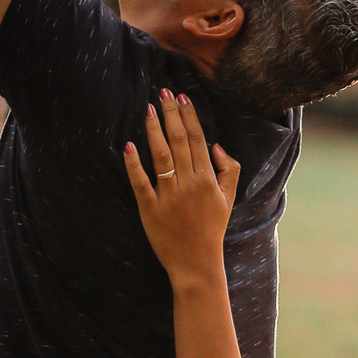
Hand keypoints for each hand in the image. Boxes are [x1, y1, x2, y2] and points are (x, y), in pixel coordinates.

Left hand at [124, 91, 239, 286]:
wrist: (197, 264)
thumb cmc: (212, 229)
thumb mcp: (229, 198)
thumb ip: (229, 169)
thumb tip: (217, 145)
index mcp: (207, 178)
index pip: (198, 139)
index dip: (188, 116)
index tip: (181, 97)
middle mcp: (188, 183)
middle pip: (179, 141)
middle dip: (170, 114)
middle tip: (162, 92)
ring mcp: (168, 196)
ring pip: (160, 156)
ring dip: (153, 130)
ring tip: (148, 109)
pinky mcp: (150, 210)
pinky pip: (140, 183)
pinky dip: (134, 164)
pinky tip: (128, 146)